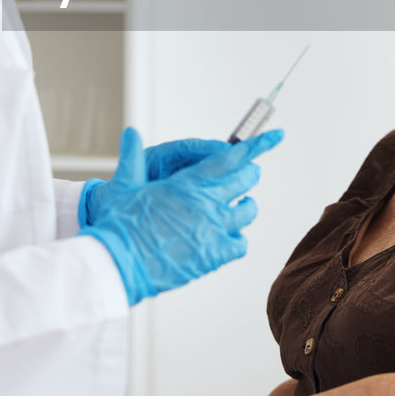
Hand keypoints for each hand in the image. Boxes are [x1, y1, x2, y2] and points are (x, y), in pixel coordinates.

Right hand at [78, 126, 283, 304]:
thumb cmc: (120, 224)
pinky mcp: (214, 256)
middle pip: (246, 180)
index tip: (276, 136)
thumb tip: (131, 131)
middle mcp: (206, 204)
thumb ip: (133, 156)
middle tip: (245, 173)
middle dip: (248, 173)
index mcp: (188, 183)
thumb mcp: (124, 185)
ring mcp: (214, 230)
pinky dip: (237, 238)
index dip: (256, 145)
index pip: (231, 157)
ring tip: (234, 206)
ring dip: (244, 205)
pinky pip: (241, 243)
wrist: (118, 264)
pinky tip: (225, 237)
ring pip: (248, 211)